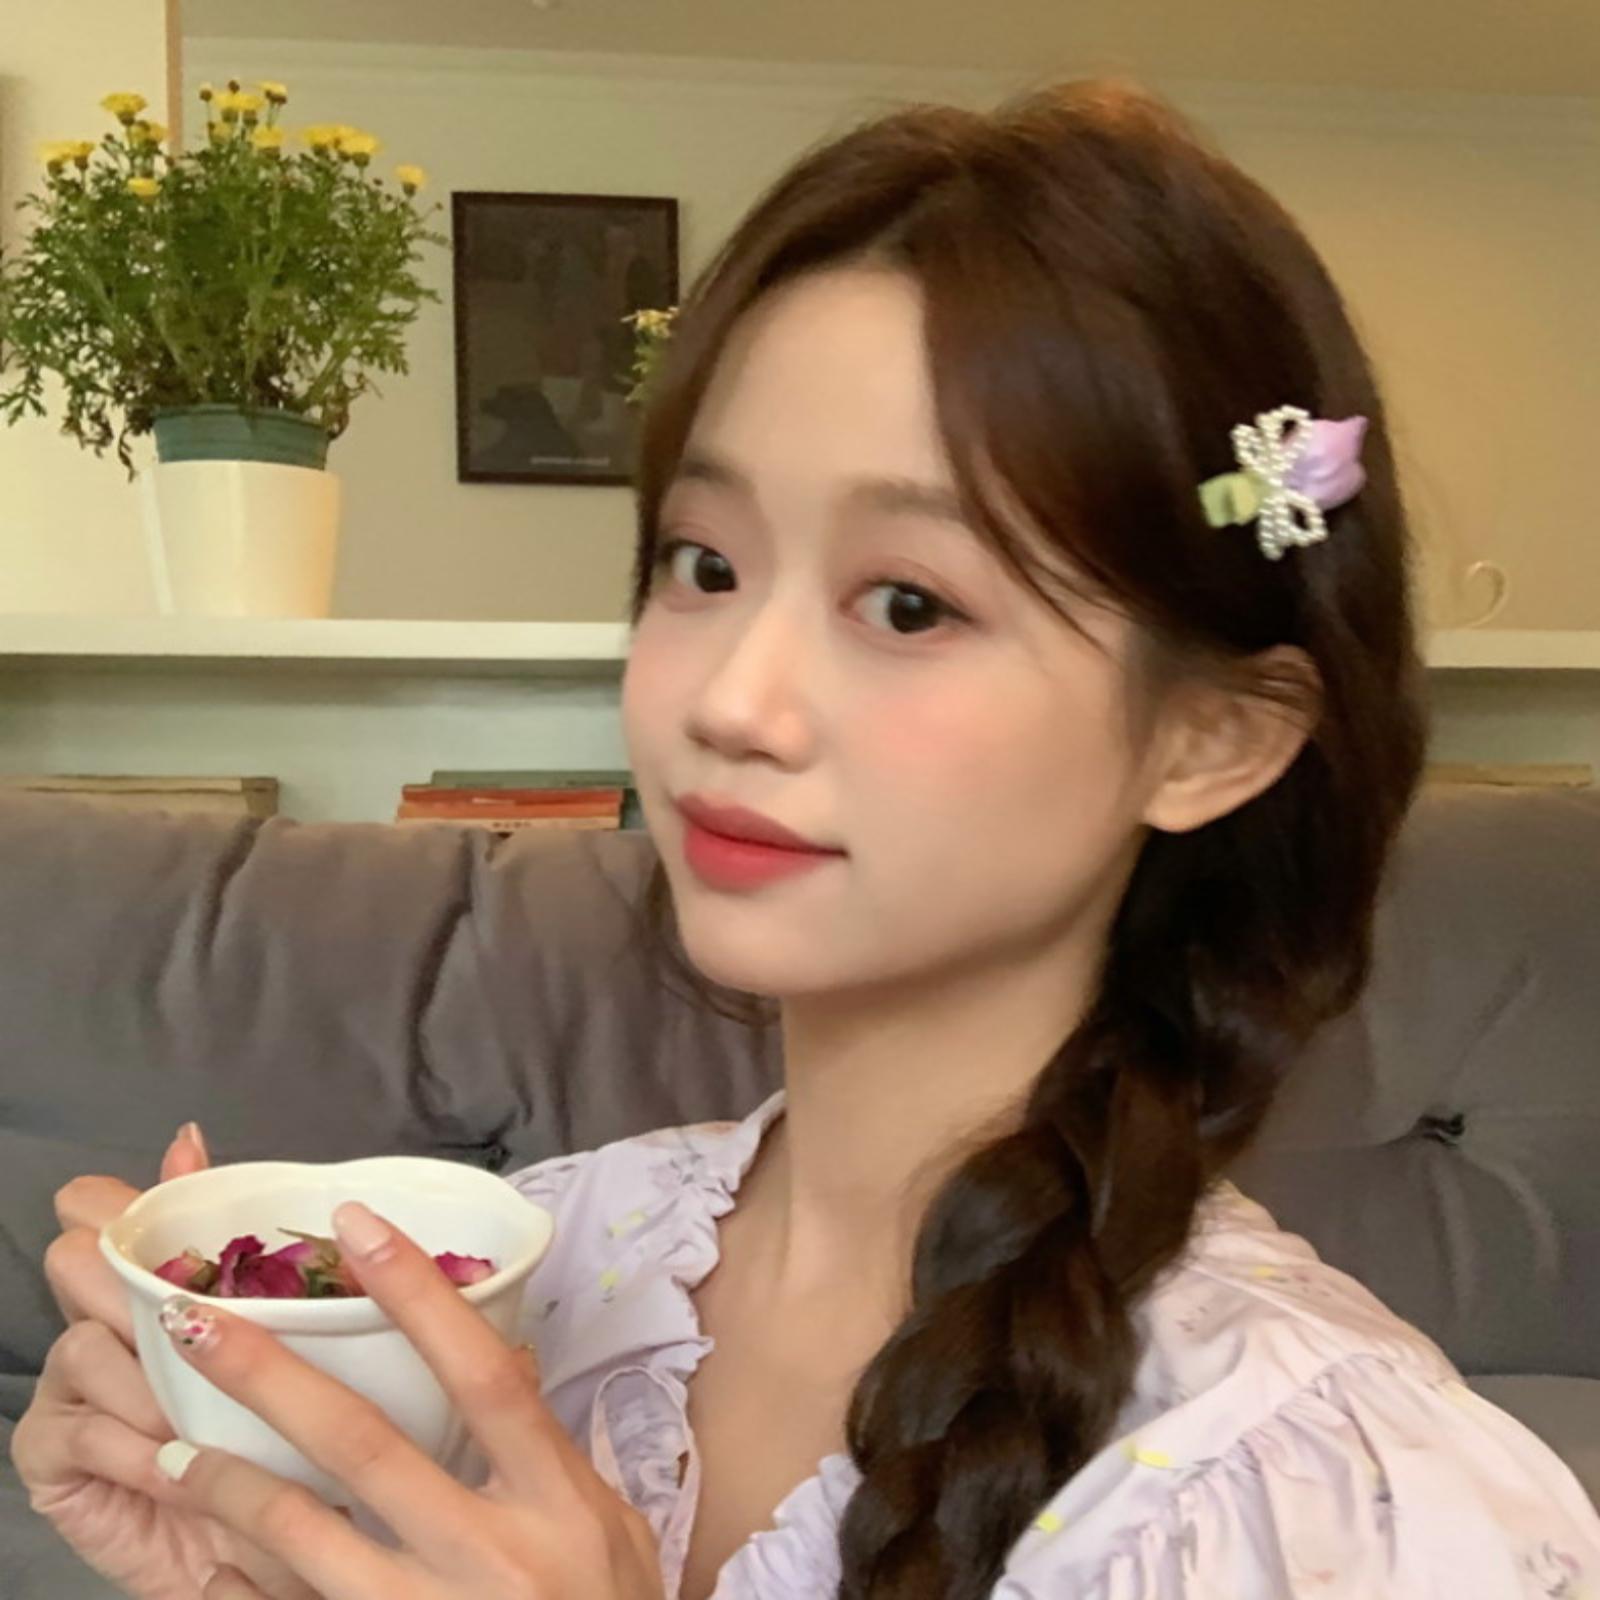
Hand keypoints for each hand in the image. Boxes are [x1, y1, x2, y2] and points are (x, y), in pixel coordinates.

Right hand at [12, 1124, 324, 1599]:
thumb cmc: (282, 1431)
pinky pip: (80, 1428)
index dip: (115, 1198)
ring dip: (151, 1382)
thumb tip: (187, 1135)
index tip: (163, 1206)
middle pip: (77, 1259)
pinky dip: (135, 1446)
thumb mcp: (285, 1327)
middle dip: (131, 1285)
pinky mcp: (53, 1454)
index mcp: (153, 1280)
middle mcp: (99, 1320)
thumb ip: (237, 1238)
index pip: (99, 1206)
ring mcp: (70, 1387)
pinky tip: (170, 1461)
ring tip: (203, 1417)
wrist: (264, 1547)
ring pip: (84, 1342)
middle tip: (195, 1325)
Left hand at [149, 1201, 665, 1599]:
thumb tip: (500, 1353)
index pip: (482, 1376)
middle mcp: (491, 1555)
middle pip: (367, 1446)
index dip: (418, 1296)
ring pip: (307, 1538)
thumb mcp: (609, 1527)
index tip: (358, 1225)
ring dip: (230, 1486)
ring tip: (172, 1446)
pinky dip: (245, 1591)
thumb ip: (550, 1448)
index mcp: (555, 1500)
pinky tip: (208, 1565)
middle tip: (197, 1322)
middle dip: (274, 1377)